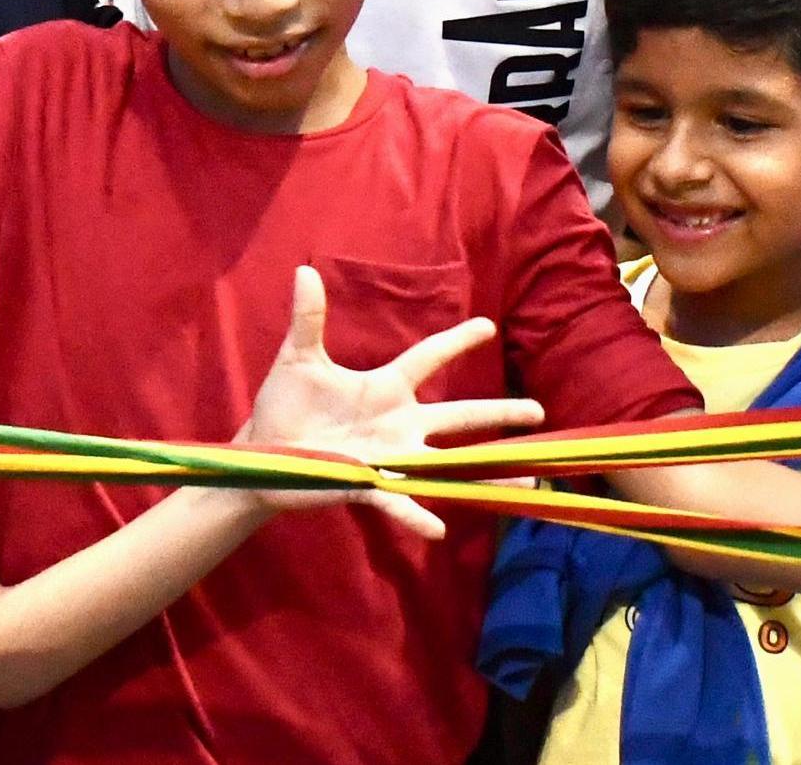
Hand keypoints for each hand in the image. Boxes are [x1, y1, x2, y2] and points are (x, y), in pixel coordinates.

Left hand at [232, 267, 543, 538]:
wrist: (263, 456)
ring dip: (482, 474)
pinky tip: (438, 530)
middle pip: (456, 415)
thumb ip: (308, 320)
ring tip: (525, 483)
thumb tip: (304, 270)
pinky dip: (416, 515)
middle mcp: (397, 424)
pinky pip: (398, 502)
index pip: (428, 358)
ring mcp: (387, 457)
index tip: (486, 327)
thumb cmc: (285, 406)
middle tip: (538, 411)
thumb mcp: (298, 360)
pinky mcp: (367, 486)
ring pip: (445, 464)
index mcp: (385, 389)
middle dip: (497, 413)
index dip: (456, 342)